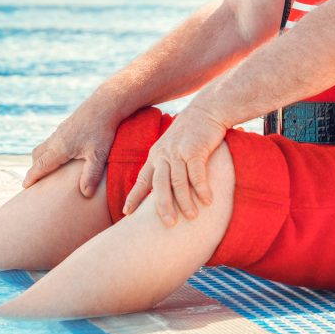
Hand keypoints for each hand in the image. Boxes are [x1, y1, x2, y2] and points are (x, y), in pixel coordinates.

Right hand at [22, 102, 119, 196]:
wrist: (106, 104)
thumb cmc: (102, 130)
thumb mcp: (99, 155)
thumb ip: (91, 175)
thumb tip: (85, 194)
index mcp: (60, 147)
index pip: (41, 165)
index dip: (32, 177)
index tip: (25, 186)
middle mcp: (57, 138)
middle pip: (38, 155)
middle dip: (35, 168)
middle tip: (36, 181)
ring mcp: (61, 130)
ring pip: (45, 146)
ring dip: (42, 158)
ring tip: (49, 170)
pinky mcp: (67, 125)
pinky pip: (53, 140)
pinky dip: (51, 150)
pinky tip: (63, 154)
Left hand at [122, 104, 226, 226]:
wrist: (207, 109)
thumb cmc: (191, 132)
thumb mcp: (172, 147)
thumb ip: (167, 164)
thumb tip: (165, 188)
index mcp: (156, 156)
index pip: (142, 180)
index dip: (134, 197)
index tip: (126, 213)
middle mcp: (164, 155)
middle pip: (159, 185)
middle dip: (162, 206)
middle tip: (168, 224)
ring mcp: (179, 152)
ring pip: (178, 182)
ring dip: (185, 201)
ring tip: (192, 217)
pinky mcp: (195, 150)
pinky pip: (197, 174)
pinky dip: (202, 189)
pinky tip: (208, 201)